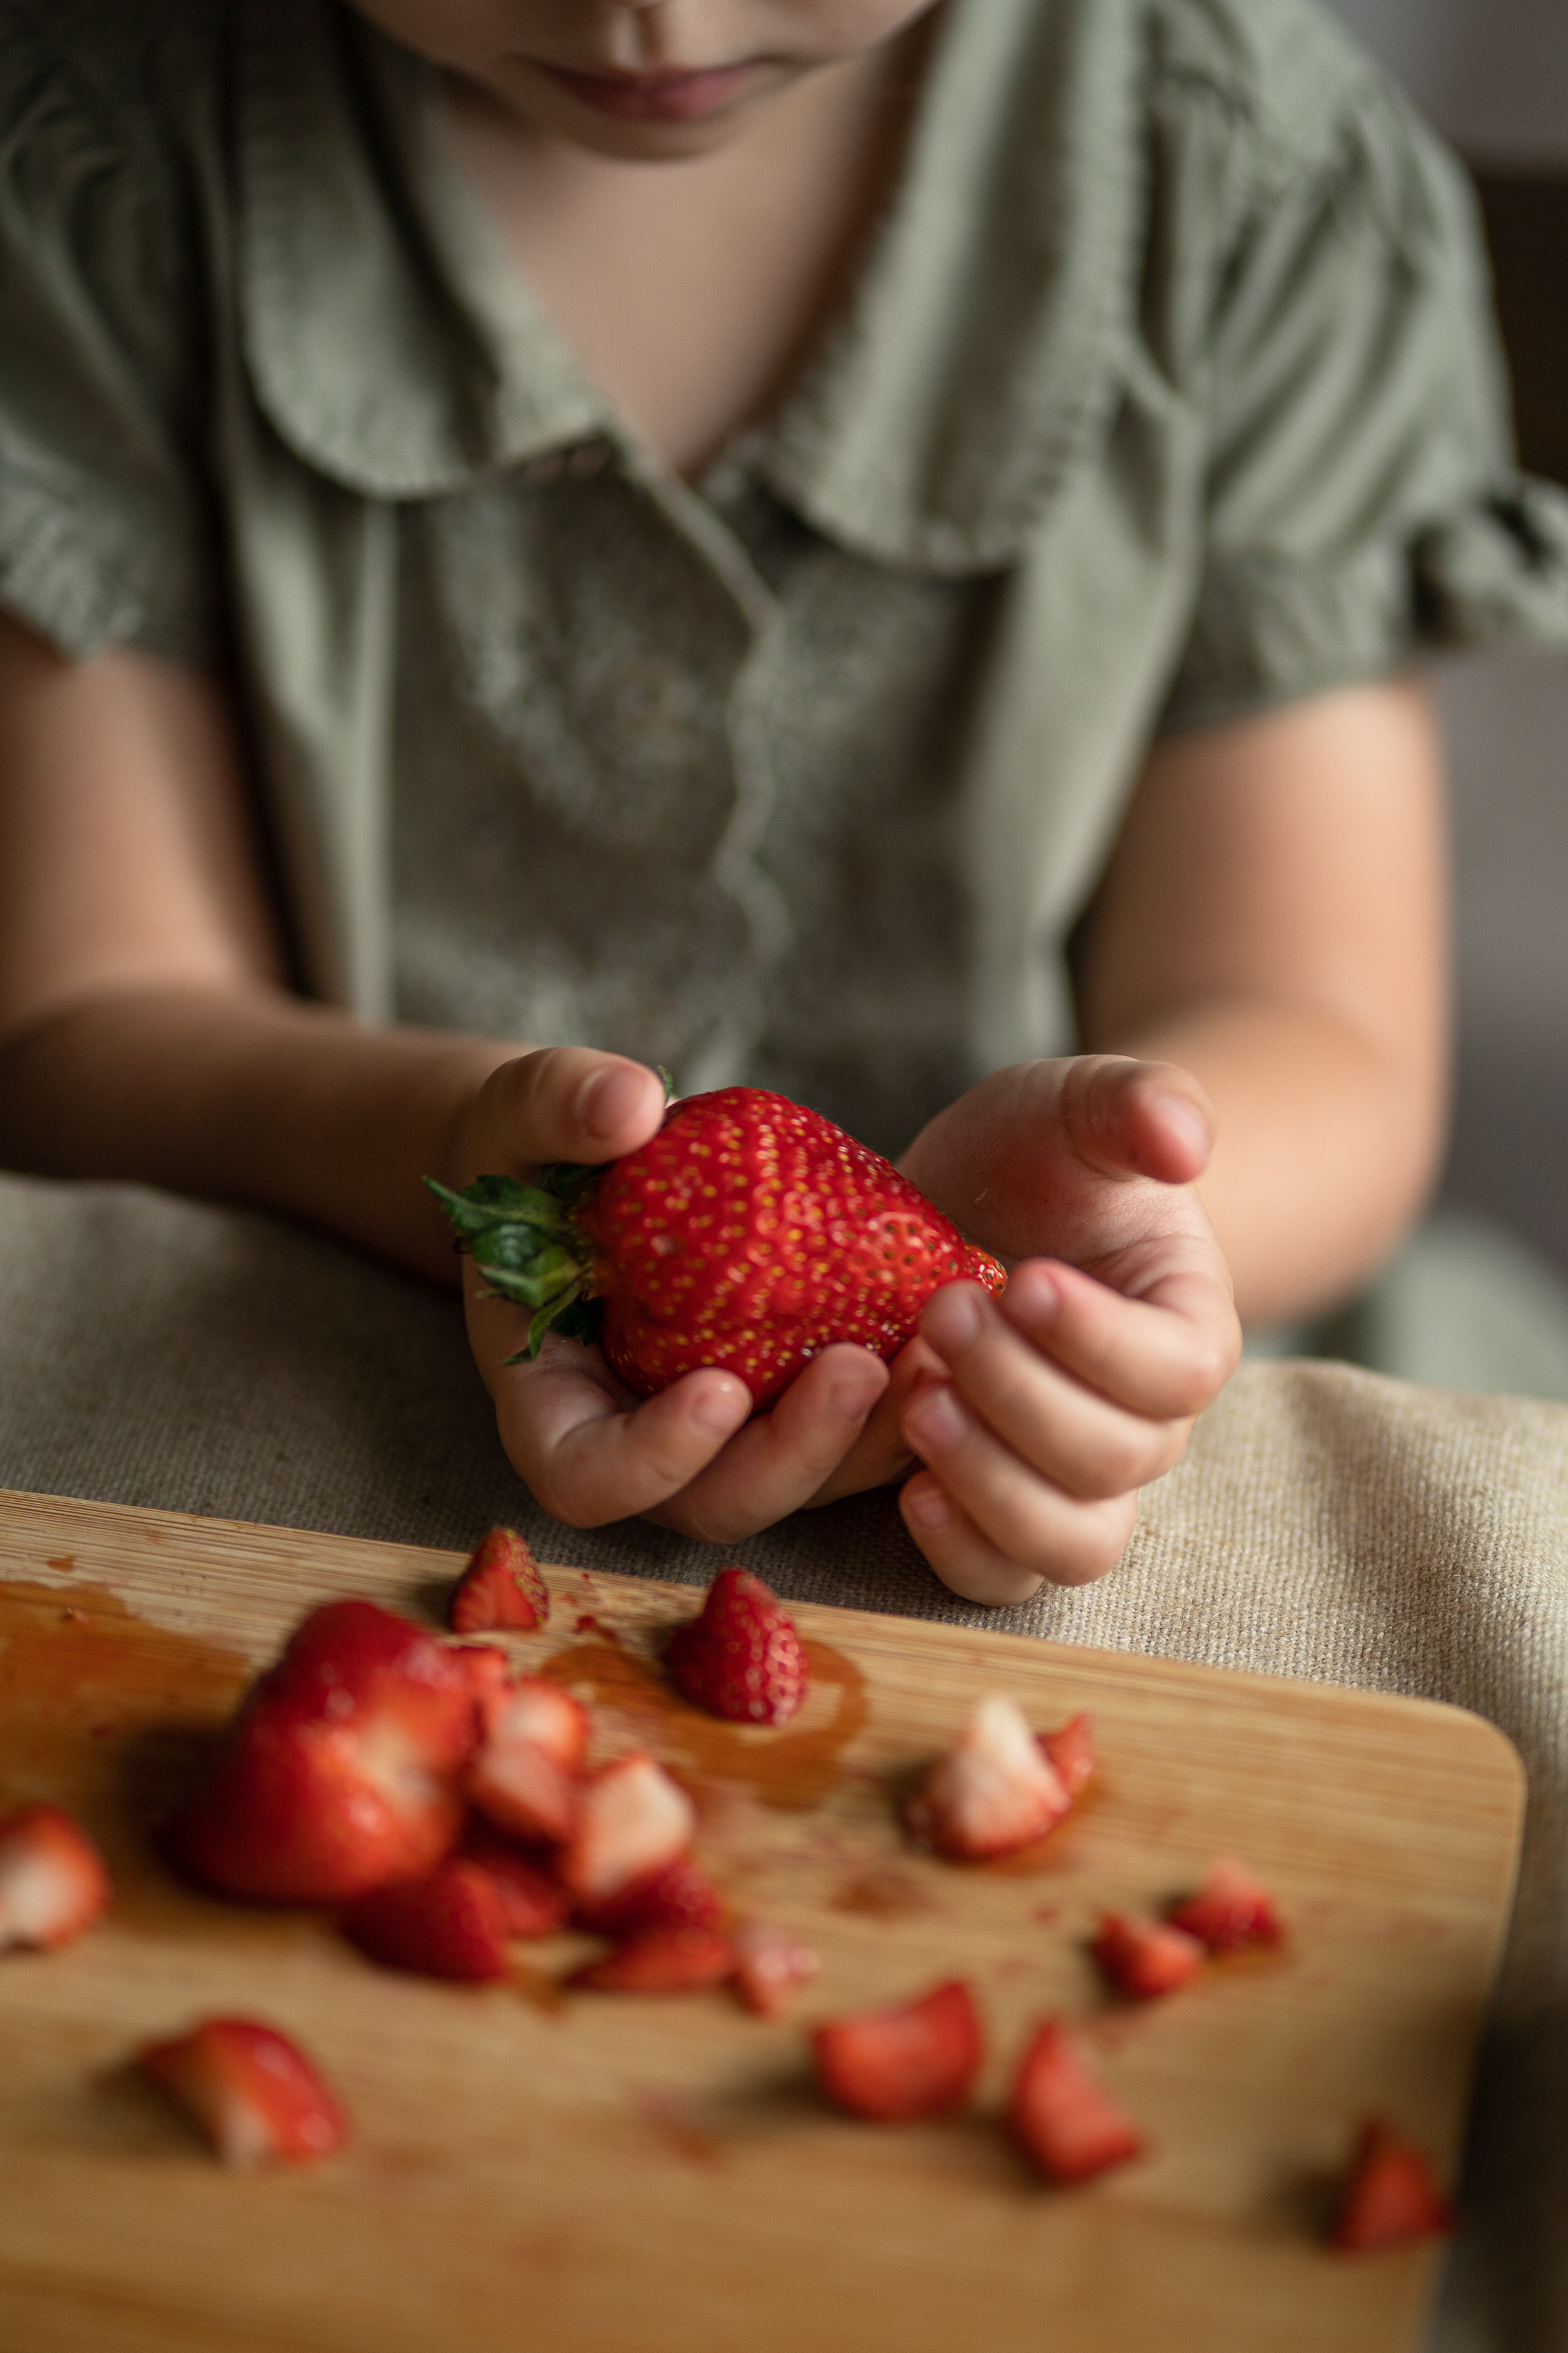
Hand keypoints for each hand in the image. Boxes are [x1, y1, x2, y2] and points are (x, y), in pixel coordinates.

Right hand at [444, 1049, 893, 1541]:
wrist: (587, 1162)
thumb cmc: (533, 1148)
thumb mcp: (522, 1115)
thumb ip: (558, 1105)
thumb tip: (629, 1103)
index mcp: (554, 1404)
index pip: (588, 1477)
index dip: (656, 1458)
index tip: (720, 1388)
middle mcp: (644, 1443)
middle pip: (719, 1501)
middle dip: (796, 1453)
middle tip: (860, 1368)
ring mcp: (728, 1434)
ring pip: (807, 1482)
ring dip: (874, 1438)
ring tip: (936, 1354)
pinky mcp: (792, 1400)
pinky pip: (856, 1430)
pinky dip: (907, 1396)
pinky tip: (956, 1328)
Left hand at [811, 1056, 1240, 1605]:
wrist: (970, 1211)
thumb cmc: (1036, 1161)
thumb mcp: (1075, 1107)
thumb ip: (1136, 1103)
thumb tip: (1183, 1138)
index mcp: (1190, 1329)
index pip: (1179, 1371)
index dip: (1101, 1341)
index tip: (1023, 1278)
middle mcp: (1146, 1425)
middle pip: (1114, 1460)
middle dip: (1019, 1393)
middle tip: (940, 1311)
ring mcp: (1074, 1484)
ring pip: (1068, 1543)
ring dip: (991, 1485)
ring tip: (916, 1402)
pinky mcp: (998, 1513)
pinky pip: (1000, 1578)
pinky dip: (958, 1550)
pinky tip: (906, 1489)